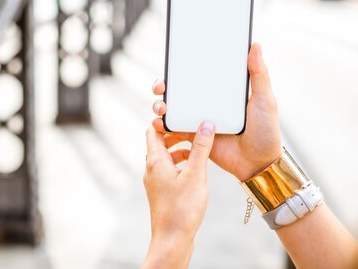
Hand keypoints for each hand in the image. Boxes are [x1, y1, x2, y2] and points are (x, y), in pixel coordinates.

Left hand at [142, 122, 215, 268]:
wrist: (172, 240)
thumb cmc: (182, 209)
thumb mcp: (196, 175)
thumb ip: (201, 149)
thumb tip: (205, 125)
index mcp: (155, 161)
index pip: (154, 131)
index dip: (166, 120)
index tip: (182, 115)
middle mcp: (151, 169)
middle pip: (160, 143)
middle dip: (177, 136)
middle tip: (195, 131)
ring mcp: (155, 182)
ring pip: (166, 158)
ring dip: (180, 151)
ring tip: (199, 151)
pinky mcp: (161, 193)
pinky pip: (169, 172)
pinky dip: (180, 166)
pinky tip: (195, 172)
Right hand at [151, 43, 281, 180]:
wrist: (259, 163)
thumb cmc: (266, 131)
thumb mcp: (265, 99)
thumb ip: (258, 74)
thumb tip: (256, 45)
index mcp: (221, 91)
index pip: (198, 74)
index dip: (182, 68)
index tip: (173, 63)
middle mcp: (207, 103)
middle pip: (179, 90)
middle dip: (164, 85)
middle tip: (160, 87)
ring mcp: (199, 120)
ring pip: (172, 108)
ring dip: (160, 105)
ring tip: (161, 107)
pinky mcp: (194, 137)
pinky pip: (174, 129)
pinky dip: (163, 125)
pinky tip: (160, 124)